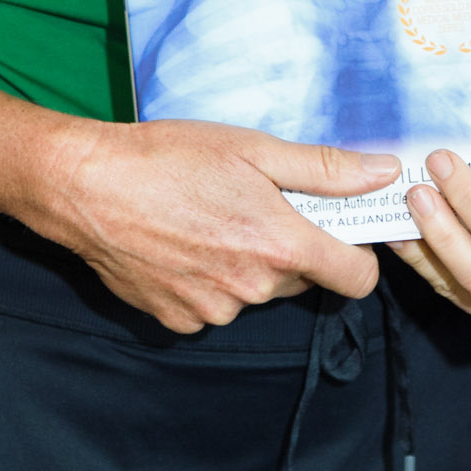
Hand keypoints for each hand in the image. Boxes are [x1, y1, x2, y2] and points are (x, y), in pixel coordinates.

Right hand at [33, 117, 396, 334]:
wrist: (85, 187)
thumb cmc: (169, 158)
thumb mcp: (255, 150)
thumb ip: (327, 169)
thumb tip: (384, 172)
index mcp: (281, 245)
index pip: (357, 279)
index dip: (356, 254)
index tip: (340, 229)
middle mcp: (252, 288)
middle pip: (301, 278)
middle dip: (290, 246)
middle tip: (256, 204)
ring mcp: (213, 310)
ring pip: (255, 290)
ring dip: (246, 263)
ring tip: (209, 218)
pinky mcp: (178, 321)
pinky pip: (214, 305)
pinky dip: (208, 280)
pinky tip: (182, 244)